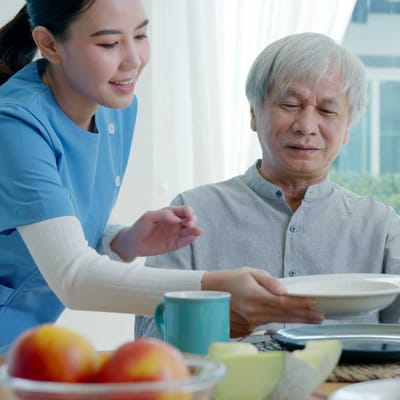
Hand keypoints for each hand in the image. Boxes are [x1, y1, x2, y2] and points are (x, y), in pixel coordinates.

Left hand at [110, 206, 202, 260]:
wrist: (133, 243)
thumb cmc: (140, 227)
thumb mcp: (149, 216)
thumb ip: (163, 215)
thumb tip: (177, 219)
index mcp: (170, 213)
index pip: (185, 210)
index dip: (189, 212)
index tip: (188, 216)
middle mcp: (175, 223)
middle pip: (190, 220)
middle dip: (193, 221)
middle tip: (189, 225)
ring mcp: (175, 234)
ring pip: (190, 231)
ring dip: (195, 230)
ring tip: (197, 232)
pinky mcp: (173, 244)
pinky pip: (184, 242)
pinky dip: (189, 240)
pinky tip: (193, 238)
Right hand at [201, 268, 323, 336]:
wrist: (207, 292)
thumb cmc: (230, 279)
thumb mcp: (250, 272)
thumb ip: (270, 281)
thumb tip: (285, 290)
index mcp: (255, 296)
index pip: (284, 303)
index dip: (301, 304)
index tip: (315, 304)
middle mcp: (253, 312)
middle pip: (284, 315)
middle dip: (304, 315)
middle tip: (320, 316)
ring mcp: (249, 322)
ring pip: (276, 321)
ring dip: (295, 320)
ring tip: (311, 319)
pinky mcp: (245, 328)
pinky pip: (265, 324)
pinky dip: (277, 320)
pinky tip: (289, 318)